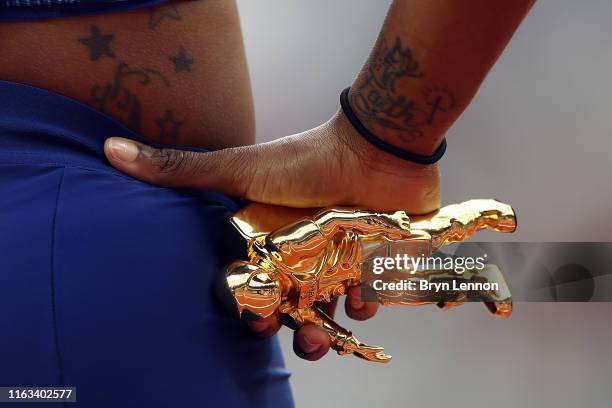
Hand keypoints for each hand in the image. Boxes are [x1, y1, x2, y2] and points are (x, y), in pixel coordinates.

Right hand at [104, 111, 440, 359]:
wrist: (376, 147)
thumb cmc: (307, 161)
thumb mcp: (240, 169)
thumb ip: (181, 171)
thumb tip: (111, 150)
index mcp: (270, 239)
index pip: (257, 288)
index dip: (254, 312)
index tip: (255, 325)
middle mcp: (304, 252)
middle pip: (295, 307)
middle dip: (296, 333)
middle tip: (302, 341)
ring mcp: (340, 257)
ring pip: (331, 309)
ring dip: (329, 331)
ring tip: (329, 334)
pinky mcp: (373, 258)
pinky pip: (368, 295)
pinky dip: (366, 304)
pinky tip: (362, 300)